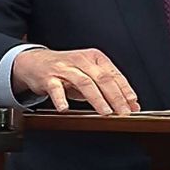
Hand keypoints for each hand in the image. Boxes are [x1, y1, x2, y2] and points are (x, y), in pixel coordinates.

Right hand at [11, 47, 139, 114]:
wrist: (35, 62)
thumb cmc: (66, 70)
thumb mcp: (89, 75)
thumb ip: (108, 89)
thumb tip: (131, 104)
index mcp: (94, 58)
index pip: (114, 74)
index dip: (125, 90)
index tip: (133, 104)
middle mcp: (81, 60)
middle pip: (102, 78)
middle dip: (116, 97)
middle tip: (124, 112)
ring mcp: (64, 68)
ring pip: (84, 82)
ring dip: (97, 98)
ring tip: (106, 112)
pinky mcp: (49, 77)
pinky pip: (55, 88)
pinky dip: (61, 98)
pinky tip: (65, 108)